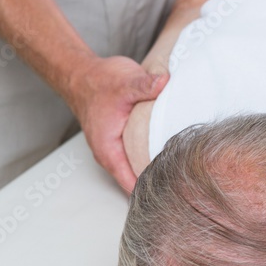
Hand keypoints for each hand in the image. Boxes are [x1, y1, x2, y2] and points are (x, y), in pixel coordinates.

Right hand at [65, 56, 167, 192]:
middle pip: (134, 180)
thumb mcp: (125, 82)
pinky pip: (136, 157)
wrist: (82, 74)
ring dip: (154, 171)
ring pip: (135, 169)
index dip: (150, 189)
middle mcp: (109, 153)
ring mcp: (114, 148)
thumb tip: (165, 82)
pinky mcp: (120, 141)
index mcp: (108, 149)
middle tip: (183, 186)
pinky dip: (150, 158)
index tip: (171, 191)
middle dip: (157, 184)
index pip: (130, 182)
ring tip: (180, 175)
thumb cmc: (98, 82)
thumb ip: (146, 85)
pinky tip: (169, 156)